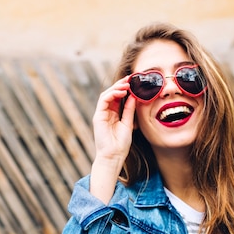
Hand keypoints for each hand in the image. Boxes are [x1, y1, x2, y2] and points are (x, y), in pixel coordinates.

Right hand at [89, 77, 135, 202]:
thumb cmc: (121, 144)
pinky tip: (121, 91)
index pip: (118, 97)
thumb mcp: (128, 123)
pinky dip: (112, 94)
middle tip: (131, 78)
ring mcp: (101, 114)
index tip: (135, 82)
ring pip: (106, 94)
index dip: (126, 88)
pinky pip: (103, 100)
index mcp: (114, 114)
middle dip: (121, 84)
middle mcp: (106, 113)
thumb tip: (134, 96)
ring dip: (117, 87)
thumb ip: (129, 110)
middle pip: (112, 93)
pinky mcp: (98, 116)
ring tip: (127, 84)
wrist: (114, 156)